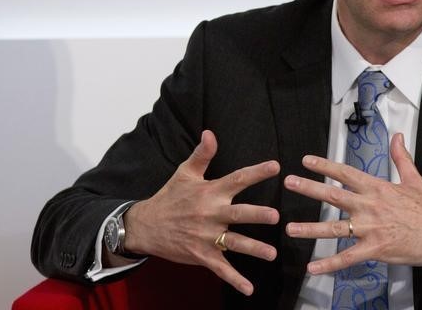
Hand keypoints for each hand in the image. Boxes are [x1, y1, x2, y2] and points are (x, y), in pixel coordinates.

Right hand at [122, 130, 279, 295]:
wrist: (145, 226)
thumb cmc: (170, 197)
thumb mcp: (184, 173)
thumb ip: (202, 154)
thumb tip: (211, 132)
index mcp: (210, 192)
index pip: (237, 179)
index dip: (256, 172)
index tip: (276, 166)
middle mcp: (211, 214)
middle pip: (238, 214)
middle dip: (256, 215)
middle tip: (275, 216)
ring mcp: (207, 237)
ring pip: (234, 243)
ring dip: (253, 249)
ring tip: (272, 254)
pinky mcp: (202, 255)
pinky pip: (221, 269)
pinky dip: (235, 280)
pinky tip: (250, 289)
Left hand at [283, 133, 421, 274]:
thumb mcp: (414, 179)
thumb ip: (401, 157)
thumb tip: (398, 136)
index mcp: (377, 188)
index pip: (346, 173)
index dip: (325, 166)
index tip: (306, 161)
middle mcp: (370, 206)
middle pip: (333, 195)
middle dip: (309, 188)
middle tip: (289, 182)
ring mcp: (370, 228)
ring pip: (334, 228)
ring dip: (310, 228)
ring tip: (290, 228)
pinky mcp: (375, 249)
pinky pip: (347, 258)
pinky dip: (329, 264)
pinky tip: (312, 267)